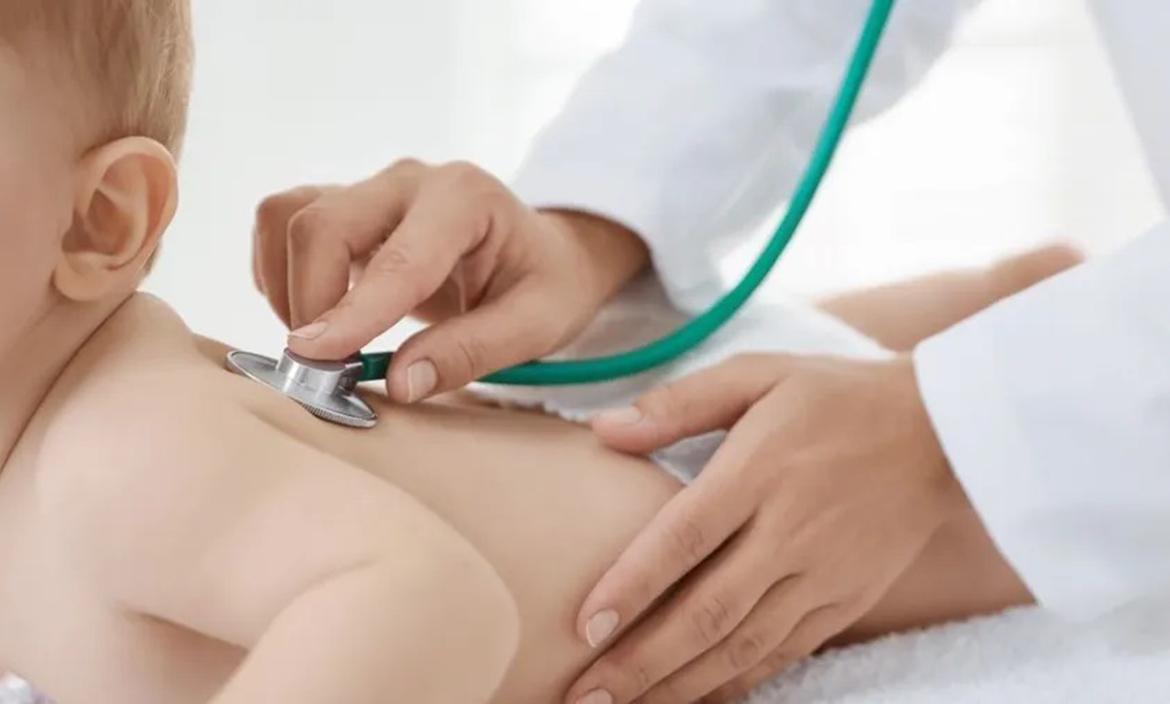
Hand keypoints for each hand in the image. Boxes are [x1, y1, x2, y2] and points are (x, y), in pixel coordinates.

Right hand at [252, 160, 646, 401]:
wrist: (543, 254)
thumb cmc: (546, 286)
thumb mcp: (536, 325)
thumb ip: (471, 352)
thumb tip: (397, 383)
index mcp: (466, 199)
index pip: (398, 257)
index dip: (355, 310)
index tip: (317, 357)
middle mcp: (410, 182)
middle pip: (322, 223)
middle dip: (309, 301)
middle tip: (326, 370)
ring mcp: (372, 191)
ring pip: (289, 215)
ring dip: (285, 284)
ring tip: (321, 343)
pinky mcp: (345, 208)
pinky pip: (282, 224)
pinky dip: (277, 272)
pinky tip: (315, 317)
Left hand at [566, 354, 966, 703]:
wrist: (944, 432)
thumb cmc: (835, 396)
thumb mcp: (758, 374)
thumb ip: (679, 403)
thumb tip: (603, 429)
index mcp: (760, 471)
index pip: (684, 539)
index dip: (632, 587)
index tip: (584, 627)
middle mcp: (790, 532)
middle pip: (707, 612)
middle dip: (641, 662)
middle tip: (585, 696)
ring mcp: (823, 575)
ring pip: (742, 646)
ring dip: (680, 685)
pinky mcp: (847, 600)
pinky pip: (784, 653)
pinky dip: (737, 682)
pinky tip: (696, 698)